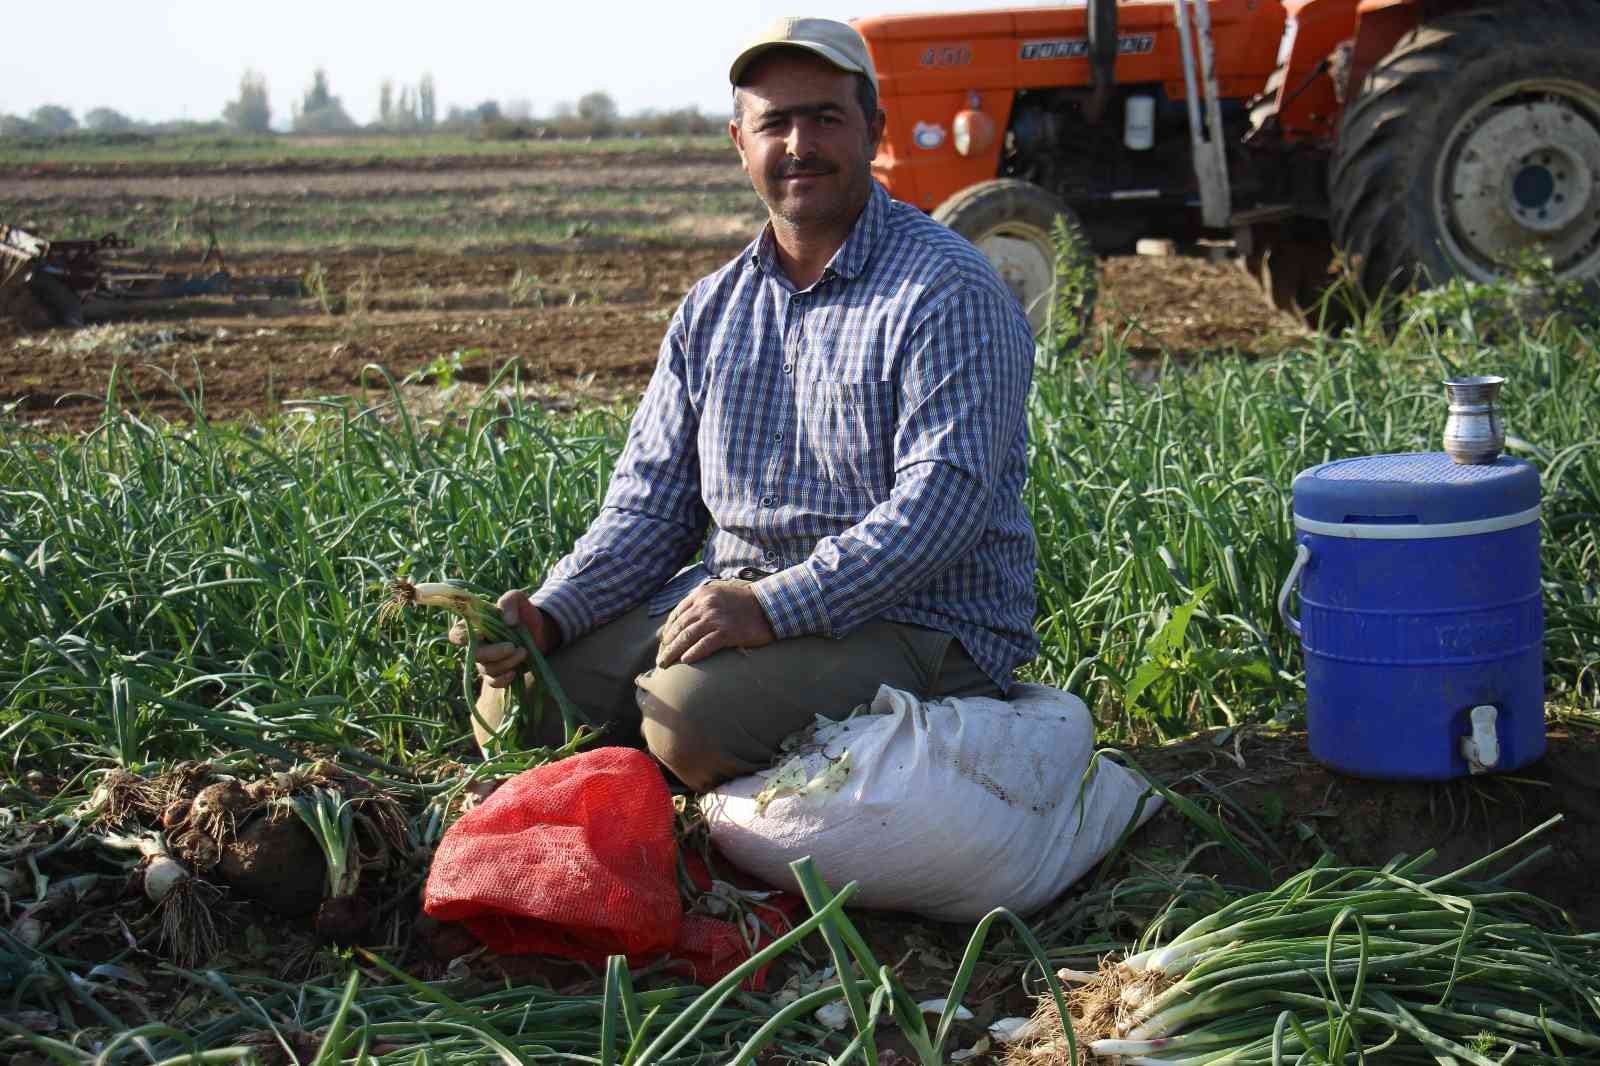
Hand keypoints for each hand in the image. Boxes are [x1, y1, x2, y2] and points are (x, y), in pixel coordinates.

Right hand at [448, 590, 558, 687]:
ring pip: (487, 669)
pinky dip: (504, 679)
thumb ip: (509, 602)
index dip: (464, 638)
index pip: (456, 635)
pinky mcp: (497, 673)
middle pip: (475, 655)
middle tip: (513, 646)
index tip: (483, 635)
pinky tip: (515, 671)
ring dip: (507, 663)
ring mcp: (485, 661)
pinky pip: (493, 682)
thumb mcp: (517, 599)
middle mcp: (476, 645)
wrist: (541, 631)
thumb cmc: (523, 613)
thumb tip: (507, 621)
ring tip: (524, 651)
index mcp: (475, 626)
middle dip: (494, 653)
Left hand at [656, 579, 775, 667]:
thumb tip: (684, 623)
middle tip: (660, 659)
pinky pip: (704, 645)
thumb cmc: (745, 603)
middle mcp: (705, 604)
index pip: (677, 614)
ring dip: (673, 652)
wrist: (769, 605)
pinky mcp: (727, 632)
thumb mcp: (719, 595)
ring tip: (665, 664)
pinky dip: (693, 653)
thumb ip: (702, 604)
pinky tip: (685, 661)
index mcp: (701, 594)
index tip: (663, 643)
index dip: (667, 630)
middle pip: (679, 627)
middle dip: (666, 645)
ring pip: (687, 637)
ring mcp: (716, 618)